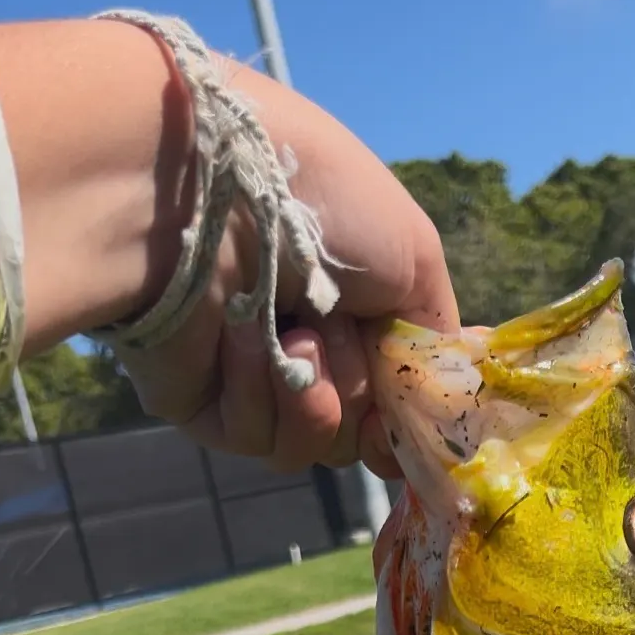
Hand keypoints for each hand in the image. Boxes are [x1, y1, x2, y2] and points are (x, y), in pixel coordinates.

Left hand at [113, 71, 458, 479]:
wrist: (212, 190)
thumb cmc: (324, 205)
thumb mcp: (416, 257)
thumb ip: (435, 342)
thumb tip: (434, 406)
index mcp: (357, 310)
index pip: (393, 396)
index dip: (404, 417)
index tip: (405, 414)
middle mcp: (308, 345)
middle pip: (359, 429)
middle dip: (359, 390)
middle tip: (337, 330)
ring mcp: (253, 377)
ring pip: (311, 444)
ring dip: (315, 394)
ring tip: (291, 334)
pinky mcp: (200, 401)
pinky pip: (255, 437)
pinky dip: (260, 393)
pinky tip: (241, 338)